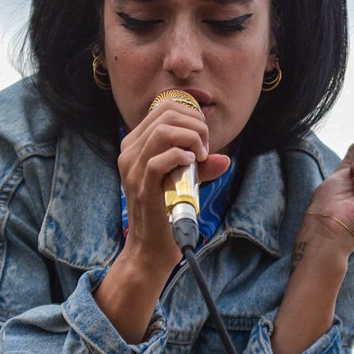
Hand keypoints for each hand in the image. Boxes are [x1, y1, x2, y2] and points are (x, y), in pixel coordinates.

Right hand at [114, 98, 230, 269]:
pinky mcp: (141, 188)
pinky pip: (158, 161)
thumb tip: (224, 158)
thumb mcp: (185, 180)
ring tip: (201, 156)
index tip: (203, 138)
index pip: (163, 107)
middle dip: (195, 125)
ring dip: (191, 138)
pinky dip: (180, 156)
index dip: (191, 115)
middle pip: (165, 114)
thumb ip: (201, 166)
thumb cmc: (167, 210)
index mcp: (136, 144)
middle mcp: (129, 152)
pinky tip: (192, 164)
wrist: (152, 246)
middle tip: (205, 148)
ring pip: (162, 132)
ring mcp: (132, 170)